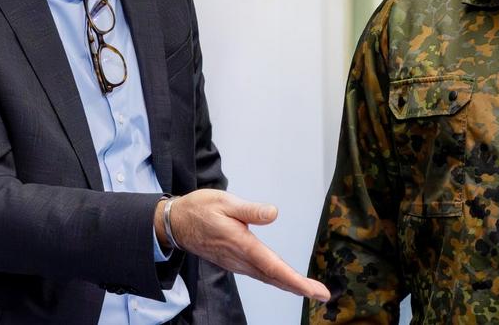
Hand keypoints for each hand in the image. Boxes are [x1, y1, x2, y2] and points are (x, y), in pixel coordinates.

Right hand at [154, 189, 329, 301]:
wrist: (176, 223)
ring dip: (290, 285)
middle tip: (323, 295)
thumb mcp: (225, 202)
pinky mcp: (234, 262)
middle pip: (275, 278)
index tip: (313, 290)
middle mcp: (240, 259)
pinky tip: (285, 280)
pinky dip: (276, 280)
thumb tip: (274, 213)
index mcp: (241, 244)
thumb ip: (250, 210)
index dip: (295, 281)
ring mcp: (237, 263)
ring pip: (268, 278)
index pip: (273, 267)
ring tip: (311, 290)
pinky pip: (259, 274)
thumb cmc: (200, 209)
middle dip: (300, 287)